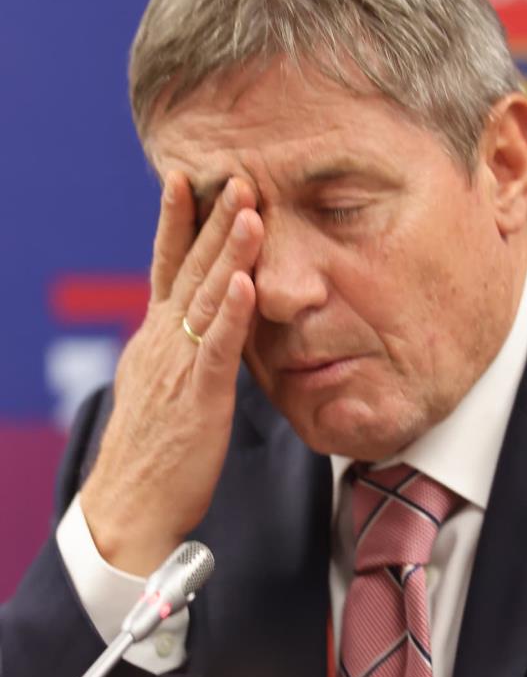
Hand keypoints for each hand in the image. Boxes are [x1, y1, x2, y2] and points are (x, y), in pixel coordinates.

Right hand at [79, 171, 262, 574]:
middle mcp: (164, 339)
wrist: (129, 503)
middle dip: (212, 218)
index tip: (185, 178)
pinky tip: (244, 281)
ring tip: (247, 209)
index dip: (176, 221)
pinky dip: (231, 311)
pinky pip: (217, 346)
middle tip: (234, 173)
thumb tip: (188, 324)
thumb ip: (175, 347)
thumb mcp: (158, 382)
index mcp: (156, 335)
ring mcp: (180, 363)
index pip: (166, 265)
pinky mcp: (199, 394)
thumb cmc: (150, 447)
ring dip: (227, 250)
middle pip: (189, 267)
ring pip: (206, 295)